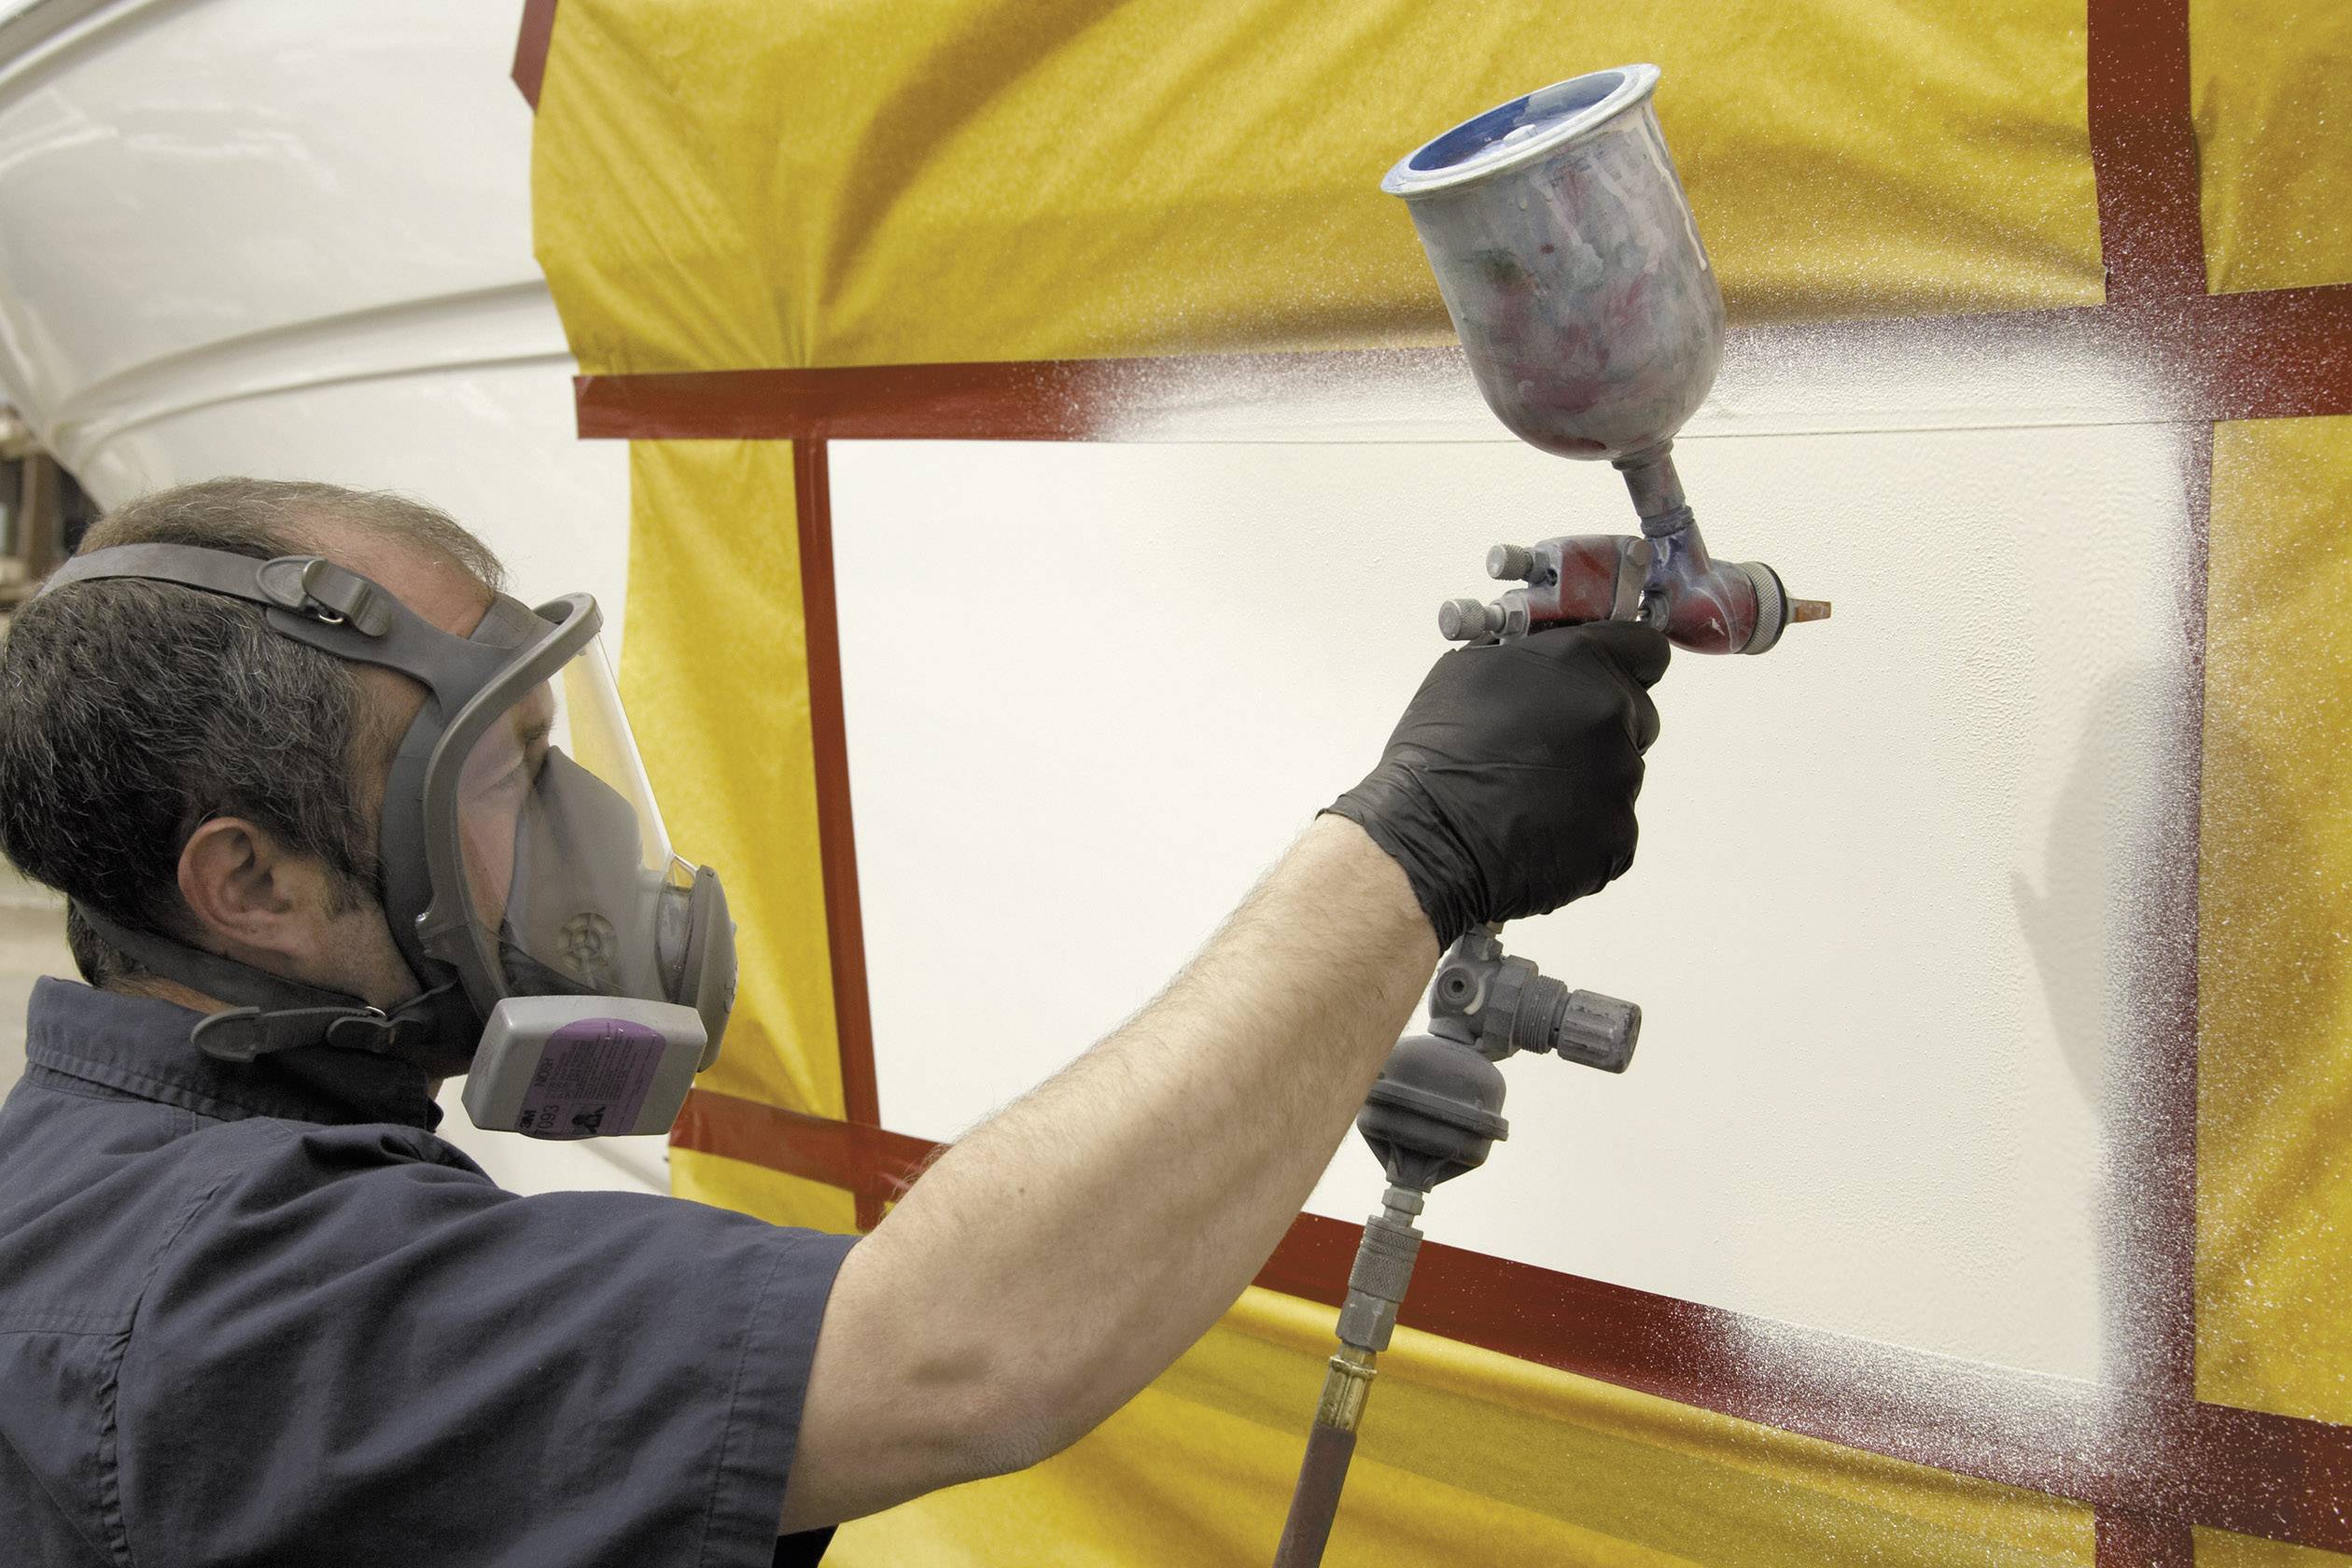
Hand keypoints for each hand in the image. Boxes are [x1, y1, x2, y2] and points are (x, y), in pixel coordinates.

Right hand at [1325, 621, 1668, 945]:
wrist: (1426, 840)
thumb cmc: (1435, 758)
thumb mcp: (1467, 673)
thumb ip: (1527, 658)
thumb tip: (1541, 658)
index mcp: (1580, 662)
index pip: (1646, 648)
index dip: (1630, 664)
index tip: (1613, 678)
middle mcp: (1612, 712)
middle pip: (1638, 714)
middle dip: (1603, 728)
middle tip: (1550, 750)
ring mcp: (1622, 777)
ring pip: (1621, 773)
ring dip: (1589, 782)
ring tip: (1530, 798)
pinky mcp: (1621, 834)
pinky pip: (1613, 827)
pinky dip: (1584, 832)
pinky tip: (1537, 831)